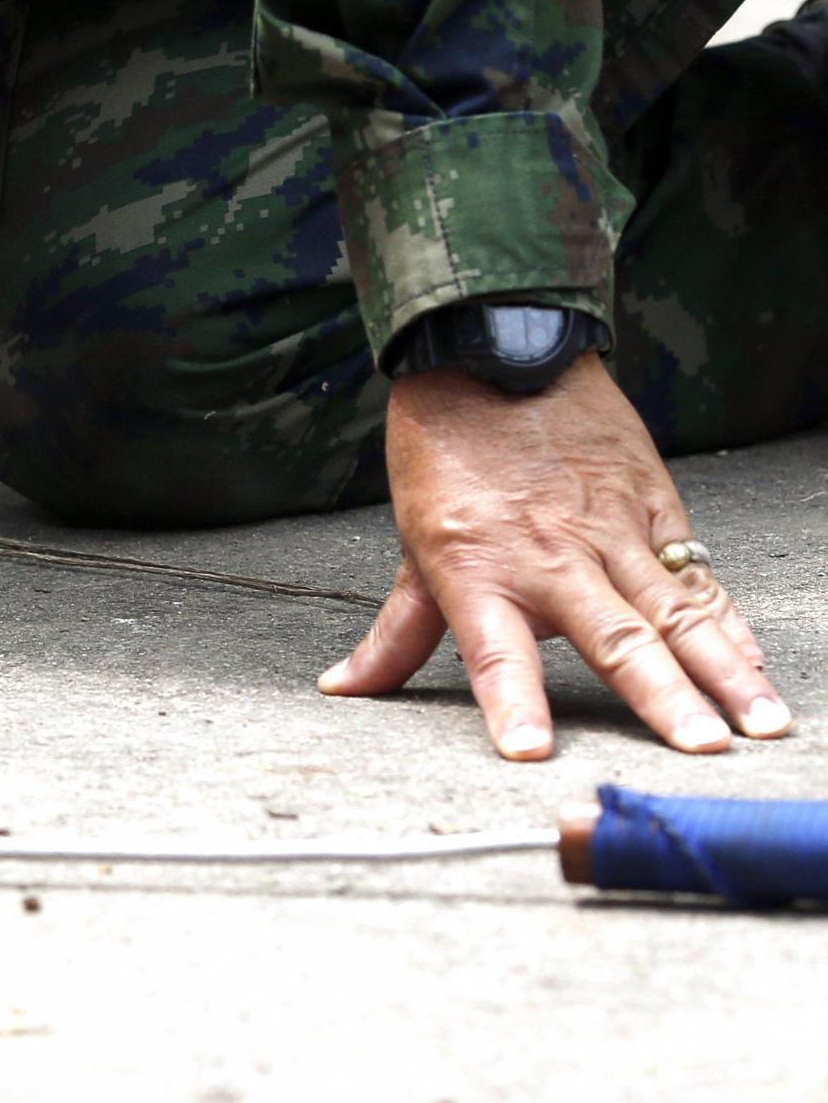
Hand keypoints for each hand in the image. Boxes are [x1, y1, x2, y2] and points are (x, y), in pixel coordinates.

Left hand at [322, 356, 792, 757]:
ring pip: (673, 611)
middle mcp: (548, 557)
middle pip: (612, 637)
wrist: (492, 349)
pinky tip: (755, 665)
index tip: (529, 752)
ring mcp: (608, 531)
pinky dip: (728, 621)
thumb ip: (395, 632)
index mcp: (478, 571)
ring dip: (721, 670)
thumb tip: (344, 688)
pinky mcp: (651, 504)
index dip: (510, 702)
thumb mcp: (413, 542)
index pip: (492, 652)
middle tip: (699, 748)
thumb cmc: (446, 452)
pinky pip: (694, 574)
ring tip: (759, 723)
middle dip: (661, 697)